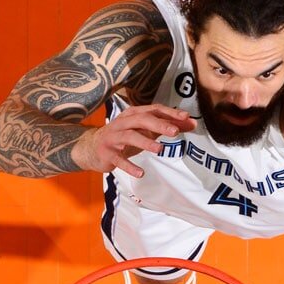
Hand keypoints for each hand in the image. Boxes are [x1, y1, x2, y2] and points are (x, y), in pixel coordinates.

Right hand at [75, 105, 194, 177]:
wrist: (91, 148)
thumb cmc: (124, 137)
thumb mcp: (145, 130)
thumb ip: (167, 126)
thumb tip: (192, 123)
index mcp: (133, 114)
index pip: (153, 110)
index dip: (169, 113)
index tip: (186, 117)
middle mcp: (123, 123)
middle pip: (142, 120)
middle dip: (159, 124)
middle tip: (175, 131)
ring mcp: (113, 138)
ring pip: (130, 136)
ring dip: (145, 142)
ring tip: (160, 149)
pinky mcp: (107, 153)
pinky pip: (119, 160)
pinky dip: (129, 166)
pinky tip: (141, 173)